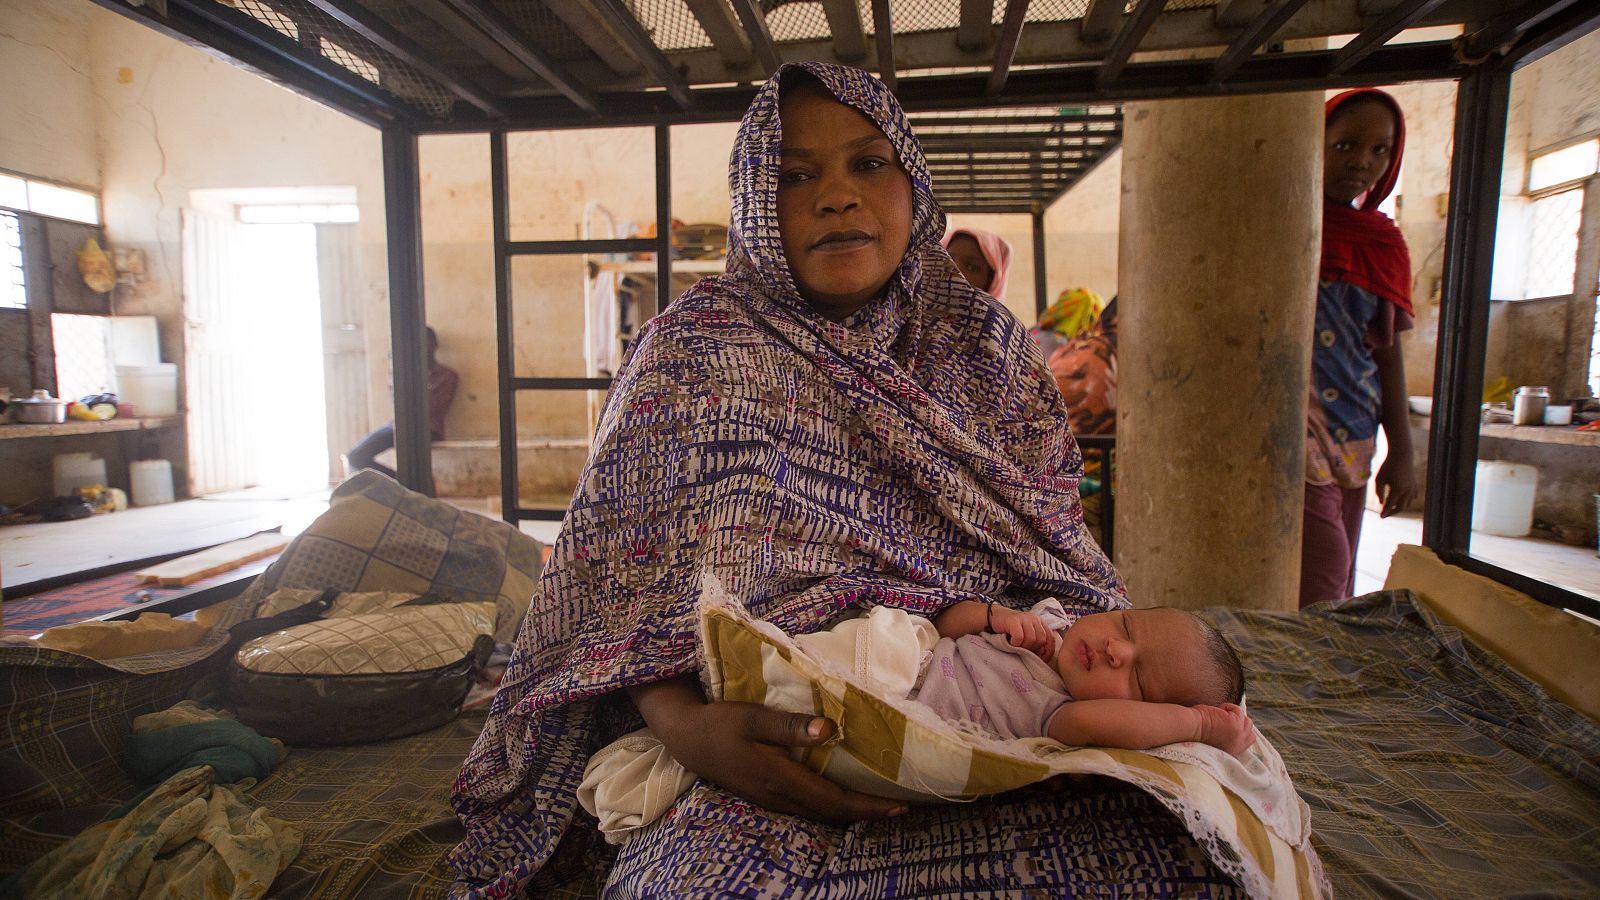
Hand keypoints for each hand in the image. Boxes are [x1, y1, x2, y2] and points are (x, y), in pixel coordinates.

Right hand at [632, 678, 905, 823]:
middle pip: (831, 814)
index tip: (898, 807)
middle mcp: (779, 796)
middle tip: (899, 808)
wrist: (685, 738)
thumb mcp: (753, 716)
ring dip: (849, 812)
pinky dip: (831, 807)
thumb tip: (829, 729)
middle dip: (866, 814)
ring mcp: (771, 799)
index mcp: (780, 778)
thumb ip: (790, 725)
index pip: (833, 801)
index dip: (867, 807)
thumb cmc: (720, 722)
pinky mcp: (766, 796)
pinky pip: (807, 808)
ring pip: (819, 814)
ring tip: (876, 804)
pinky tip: (840, 796)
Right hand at [989, 606, 1054, 659]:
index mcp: (1040, 622)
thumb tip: (1042, 656)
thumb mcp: (1027, 634)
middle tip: (1023, 649)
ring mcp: (1024, 618)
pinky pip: (1019, 637)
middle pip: (1041, 639)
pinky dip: (1015, 643)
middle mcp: (1034, 619)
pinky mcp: (1013, 620)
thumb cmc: (1011, 630)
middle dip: (1033, 648)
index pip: (1051, 638)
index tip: (1041, 659)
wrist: (995, 617)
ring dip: (1023, 646)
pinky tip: (1010, 642)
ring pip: (1031, 639)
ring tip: (1016, 645)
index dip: (1048, 651)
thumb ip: (1036, 642)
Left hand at [1194, 703, 1255, 756]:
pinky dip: (1228, 707)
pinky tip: (1217, 711)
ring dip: (1234, 715)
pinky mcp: (1235, 724)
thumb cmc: (1196, 732)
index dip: (1241, 732)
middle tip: (1225, 719)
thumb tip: (1234, 721)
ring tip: (1219, 715)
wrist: (1190, 729)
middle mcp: (1237, 746)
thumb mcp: (1217, 739)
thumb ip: (1227, 736)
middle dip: (1241, 724)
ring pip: (1247, 721)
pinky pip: (1238, 710)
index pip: (1246, 743)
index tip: (1230, 726)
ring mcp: (1238, 736)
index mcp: (1232, 751)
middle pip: (1250, 732)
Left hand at [1374, 454, 1415, 516]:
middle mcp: (1407, 490)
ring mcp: (1413, 488)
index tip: (1380, 517)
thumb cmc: (1387, 466)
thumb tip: (1381, 504)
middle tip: (1384, 515)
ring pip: (1407, 503)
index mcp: (1398, 489)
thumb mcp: (1379, 478)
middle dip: (1392, 512)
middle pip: (1401, 507)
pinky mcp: (1415, 485)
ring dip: (1399, 507)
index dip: (1385, 512)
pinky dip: (1407, 501)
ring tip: (1390, 508)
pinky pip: (1412, 497)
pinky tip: (1401, 501)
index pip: (1390, 505)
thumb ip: (1379, 492)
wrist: (1401, 454)